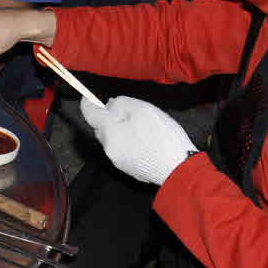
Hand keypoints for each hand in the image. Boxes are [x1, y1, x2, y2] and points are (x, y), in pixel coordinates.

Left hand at [79, 96, 197, 184]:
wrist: (179, 169)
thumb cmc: (161, 136)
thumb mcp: (141, 109)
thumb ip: (121, 103)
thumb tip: (109, 106)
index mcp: (109, 132)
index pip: (89, 115)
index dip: (88, 103)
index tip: (88, 97)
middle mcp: (109, 149)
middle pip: (101, 128)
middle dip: (108, 118)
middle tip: (125, 110)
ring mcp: (119, 162)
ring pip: (113, 140)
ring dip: (119, 130)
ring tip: (140, 126)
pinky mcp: (130, 170)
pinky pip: (123, 151)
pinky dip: (129, 142)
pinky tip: (146, 141)